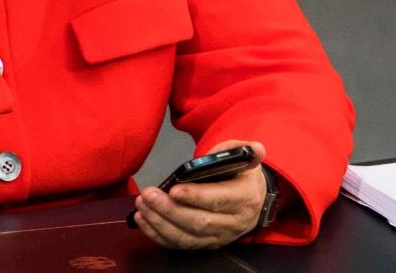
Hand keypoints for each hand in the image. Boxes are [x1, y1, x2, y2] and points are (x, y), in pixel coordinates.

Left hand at [131, 140, 267, 249]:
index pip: (219, 200)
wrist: (253, 198)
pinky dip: (159, 235)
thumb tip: (254, 149)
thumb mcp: (244, 156)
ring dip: (160, 223)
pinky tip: (144, 220)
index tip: (173, 189)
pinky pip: (181, 245)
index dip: (195, 197)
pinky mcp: (207, 244)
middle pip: (198, 222)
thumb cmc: (241, 174)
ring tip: (142, 206)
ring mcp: (220, 237)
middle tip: (148, 195)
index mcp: (244, 197)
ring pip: (187, 237)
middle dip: (169, 209)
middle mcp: (234, 222)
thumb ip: (244, 150)